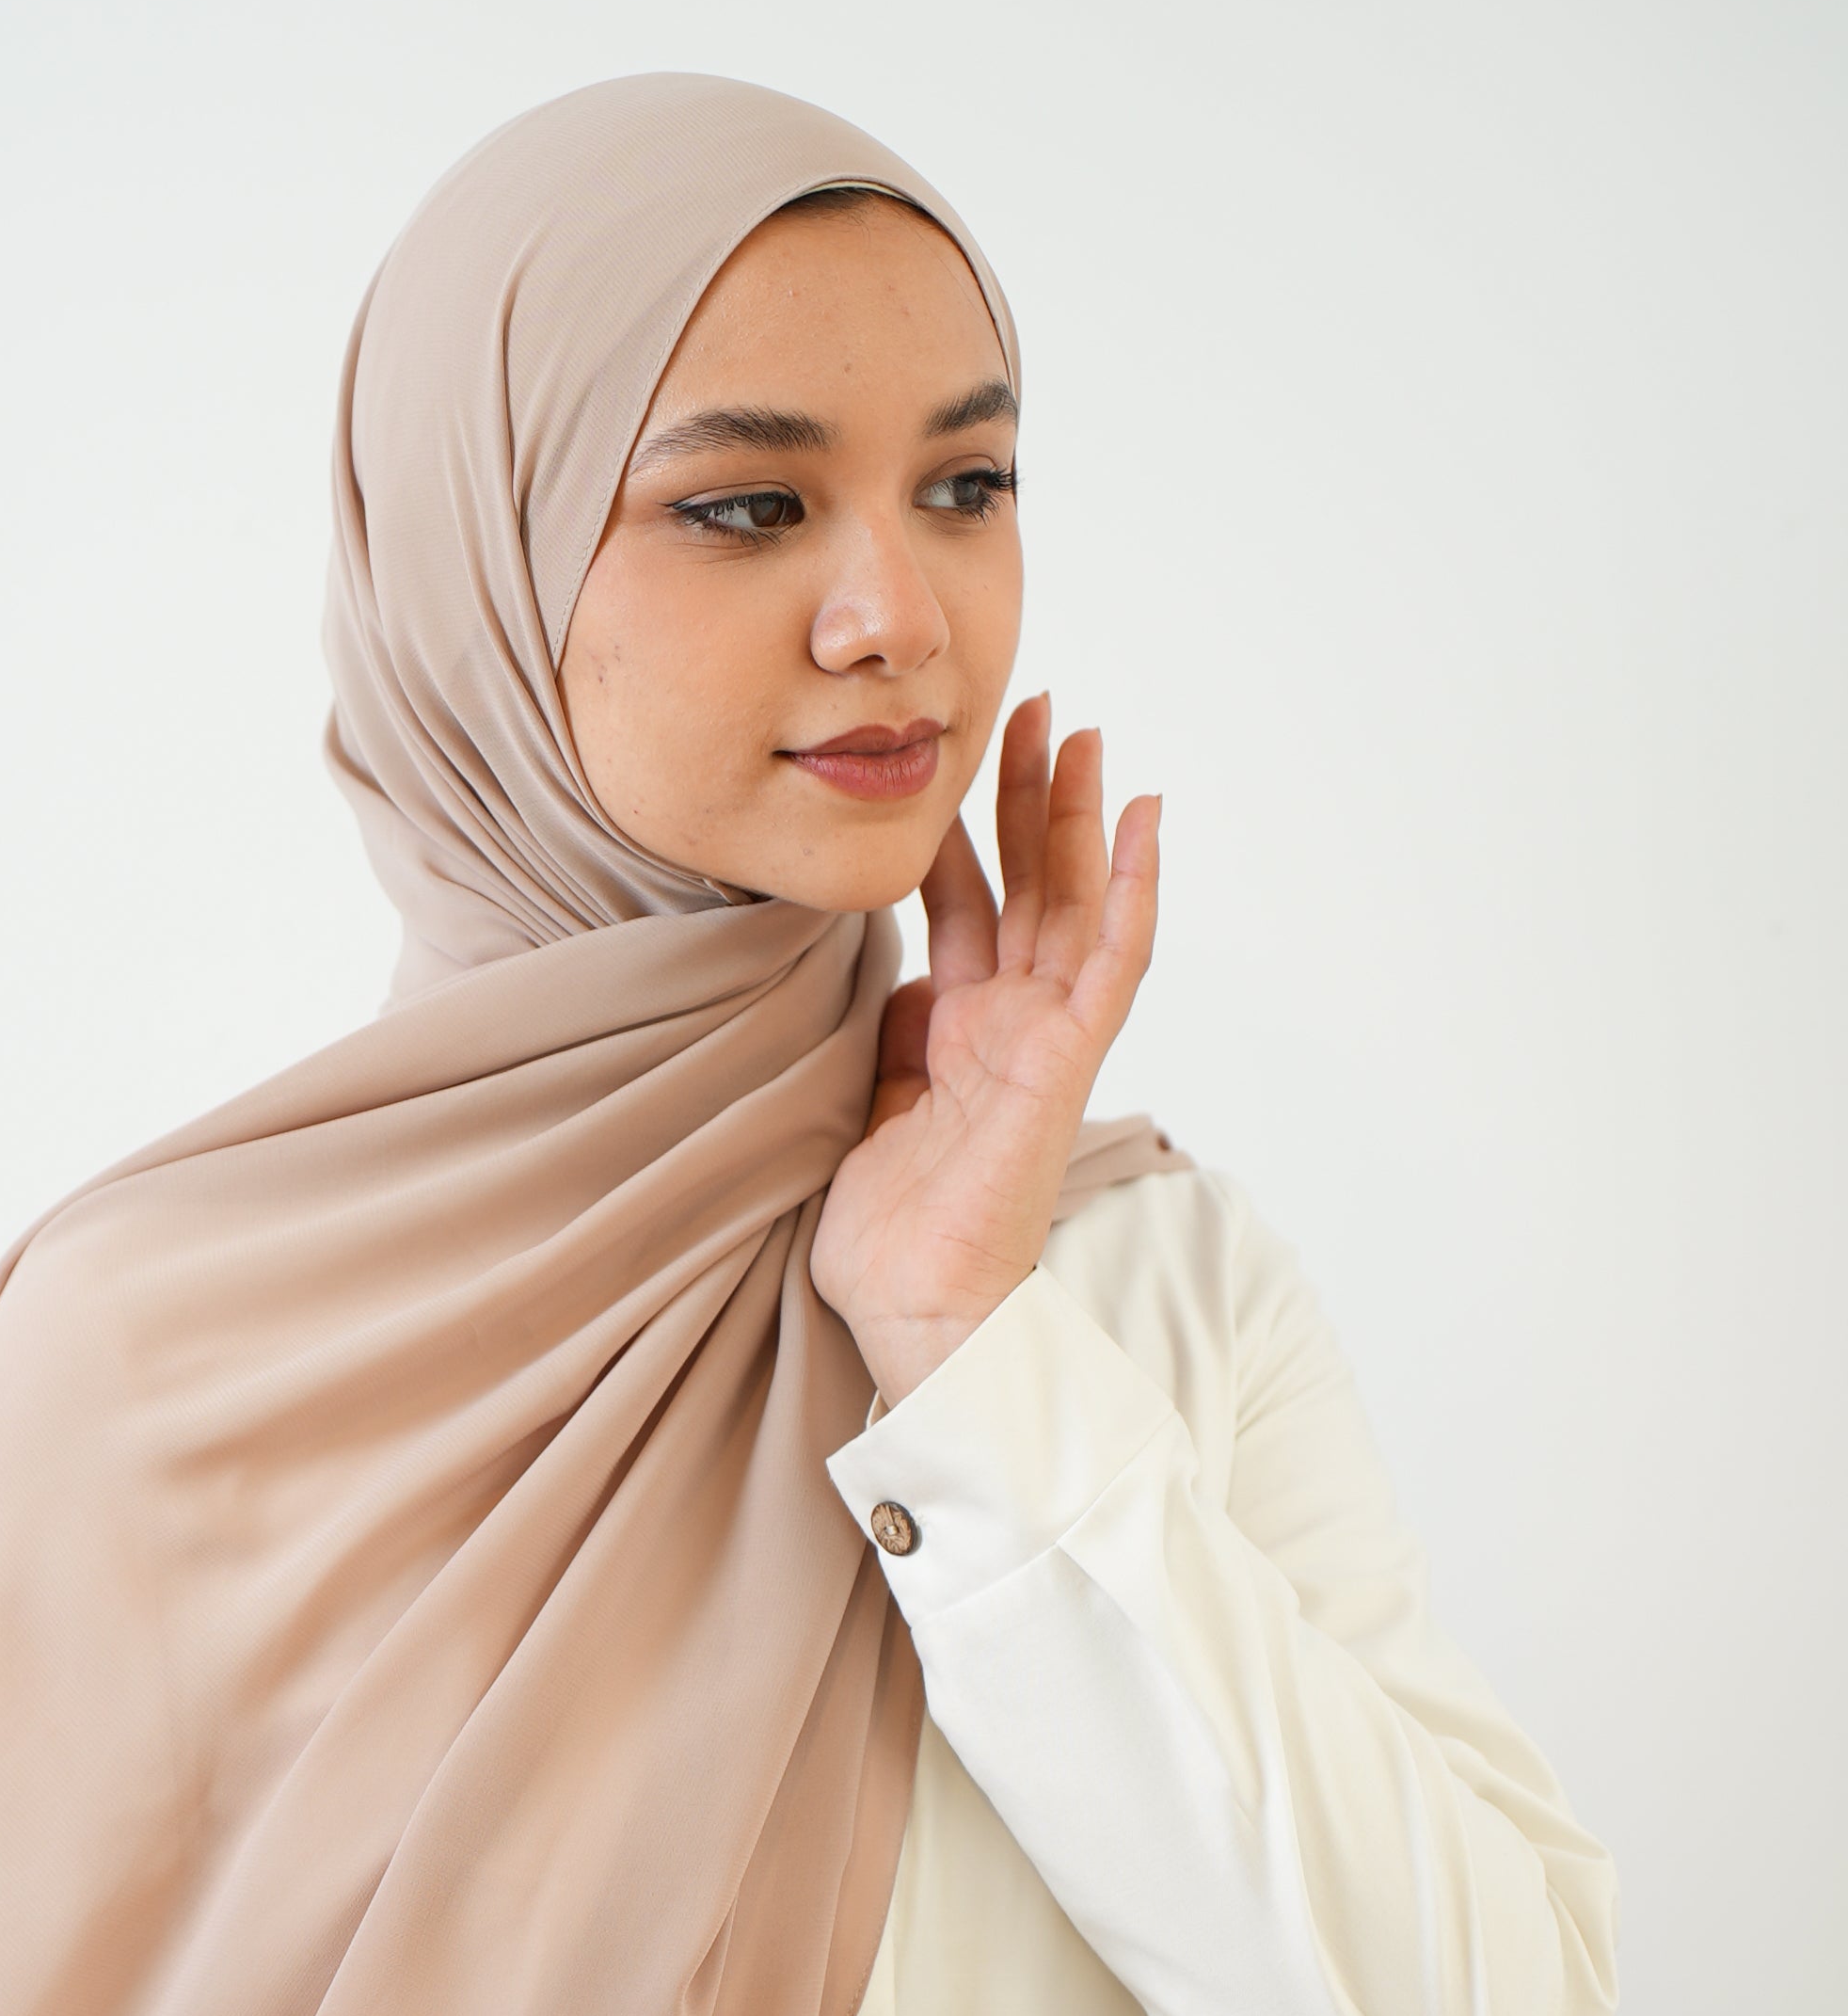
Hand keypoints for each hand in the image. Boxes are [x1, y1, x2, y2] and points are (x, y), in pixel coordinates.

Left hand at [810, 694, 1160, 1405]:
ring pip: (1072, 904)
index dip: (967, 831)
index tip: (958, 757)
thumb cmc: (887, 1232)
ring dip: (1081, 819)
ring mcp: (1043, 1041)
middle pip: (1028, 886)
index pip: (966, 906)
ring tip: (1084, 736)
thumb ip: (888, 1029)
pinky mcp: (1064, 1063)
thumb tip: (888, 966)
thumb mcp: (867, 1100)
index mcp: (959, 1030)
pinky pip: (1112, 965)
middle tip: (1035, 708)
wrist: (913, 1307)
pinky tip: (1147, 824)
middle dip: (1031, 796)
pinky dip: (1135, 892)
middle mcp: (1009, 1025)